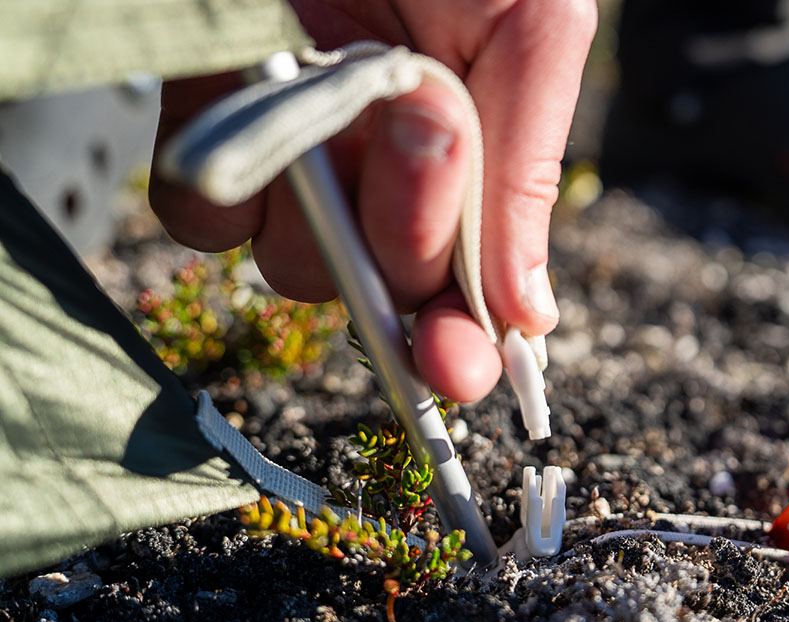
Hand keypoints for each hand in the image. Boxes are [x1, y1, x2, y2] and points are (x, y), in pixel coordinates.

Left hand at [149, 0, 596, 401]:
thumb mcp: (532, 27)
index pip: (468, 291)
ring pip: (298, 267)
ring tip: (357, 84)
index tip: (456, 368)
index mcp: (473, 164)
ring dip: (329, 205)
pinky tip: (273, 103)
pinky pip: (203, 217)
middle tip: (430, 130)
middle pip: (386, 294)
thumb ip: (529, 166)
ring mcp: (297, 158)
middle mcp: (385, 176)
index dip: (463, 343)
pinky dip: (233, 182)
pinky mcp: (212, 125)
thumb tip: (528, 313)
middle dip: (408, 235)